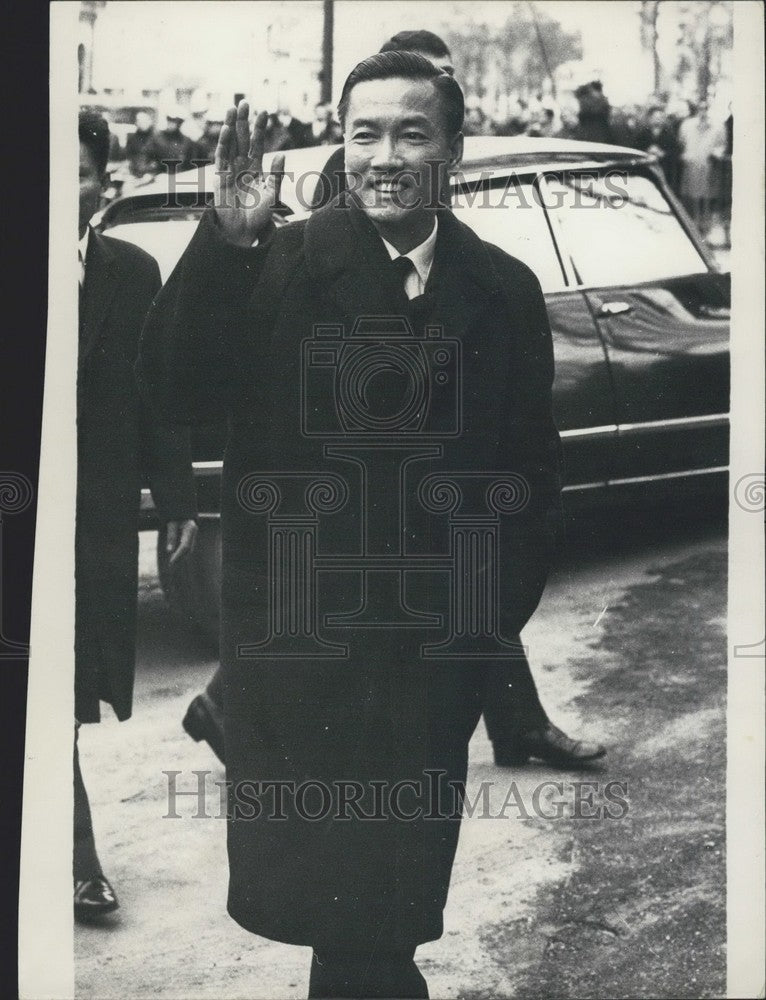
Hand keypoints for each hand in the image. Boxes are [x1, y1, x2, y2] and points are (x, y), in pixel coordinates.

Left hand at [165, 519, 197, 566]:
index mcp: (190, 528)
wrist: (181, 510)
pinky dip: (182, 553)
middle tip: (170, 564)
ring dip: (181, 556)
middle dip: (180, 558)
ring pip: (189, 549)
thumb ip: (171, 537)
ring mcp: (194, 535)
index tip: (171, 562)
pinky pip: (187, 547)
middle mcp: (194, 533)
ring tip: (172, 562)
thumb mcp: (171, 524)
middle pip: (188, 549)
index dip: (178, 555)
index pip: (185, 546)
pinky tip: (175, 556)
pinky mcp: (191, 537)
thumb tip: (169, 551)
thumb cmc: (175, 516)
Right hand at [214, 102, 284, 246]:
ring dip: (231, 126)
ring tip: (233, 108)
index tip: (265, 112)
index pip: (257, 143)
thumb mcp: (272, 194)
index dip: (260, 128)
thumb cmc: (259, 216)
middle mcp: (242, 166)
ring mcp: (230, 170)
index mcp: (256, 168)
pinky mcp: (220, 177)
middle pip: (242, 138)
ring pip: (230, 143)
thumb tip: (281, 154)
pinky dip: (223, 142)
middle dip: (244, 121)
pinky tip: (226, 129)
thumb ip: (277, 175)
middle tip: (245, 102)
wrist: (243, 231)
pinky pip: (221, 156)